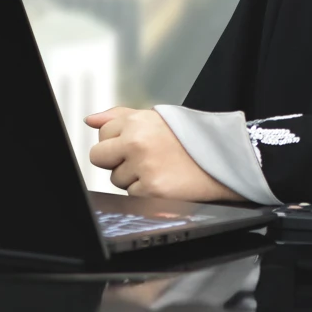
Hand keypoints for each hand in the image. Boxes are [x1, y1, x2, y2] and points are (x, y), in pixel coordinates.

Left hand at [85, 105, 242, 201]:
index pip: (102, 134)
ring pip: (116, 179)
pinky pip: (131, 195)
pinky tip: (164, 180)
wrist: (222, 159)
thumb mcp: (156, 118)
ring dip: (132, 177)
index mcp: (137, 121)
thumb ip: (119, 116)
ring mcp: (143, 166)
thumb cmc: (189, 138)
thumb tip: (90, 120)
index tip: (134, 144)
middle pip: (99, 157)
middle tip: (140, 159)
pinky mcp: (151, 189)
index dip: (117, 141)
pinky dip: (145, 192)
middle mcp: (136, 141)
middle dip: (114, 160)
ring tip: (158, 167)